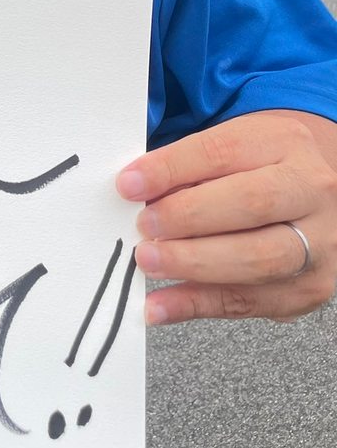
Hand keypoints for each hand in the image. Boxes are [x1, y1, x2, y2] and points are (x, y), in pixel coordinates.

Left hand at [117, 110, 336, 323]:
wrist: (315, 194)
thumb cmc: (260, 168)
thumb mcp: (231, 148)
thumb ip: (188, 167)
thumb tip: (137, 191)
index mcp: (284, 143)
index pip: (223, 152)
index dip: (172, 169)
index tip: (129, 185)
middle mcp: (310, 191)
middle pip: (251, 203)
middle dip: (187, 217)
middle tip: (144, 227)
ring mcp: (318, 243)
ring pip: (258, 259)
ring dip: (193, 263)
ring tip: (148, 261)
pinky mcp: (308, 289)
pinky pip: (249, 303)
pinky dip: (197, 305)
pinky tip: (161, 305)